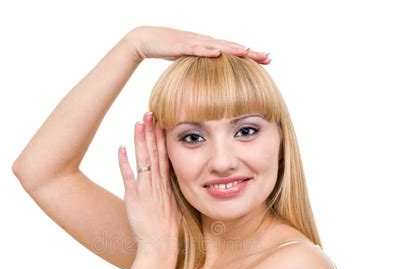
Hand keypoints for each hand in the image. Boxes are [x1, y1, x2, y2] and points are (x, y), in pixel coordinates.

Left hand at [118, 112, 180, 256]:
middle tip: (151, 114)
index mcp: (167, 186)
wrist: (160, 245)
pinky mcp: (134, 197)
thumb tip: (165, 185)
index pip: (166, 157)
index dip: (163, 139)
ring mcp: (146, 189)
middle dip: (153, 132)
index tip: (161, 124)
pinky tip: (122, 147)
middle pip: (155, 153)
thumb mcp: (173, 208)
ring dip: (141, 140)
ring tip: (139, 122)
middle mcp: (157, 184)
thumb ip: (167, 194)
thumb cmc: (166, 231)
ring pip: (144, 159)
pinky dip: (124, 162)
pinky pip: (128, 176)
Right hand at [124, 25, 270, 64]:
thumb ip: (201, 70)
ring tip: (249, 53)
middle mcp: (205, 43)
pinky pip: (196, 47)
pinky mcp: (181, 44)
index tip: (266, 61)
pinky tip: (218, 53)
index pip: (233, 52)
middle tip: (268, 57)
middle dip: (250, 52)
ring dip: (234, 49)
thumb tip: (210, 84)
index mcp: (208, 48)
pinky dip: (207, 50)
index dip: (250, 56)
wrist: (146, 38)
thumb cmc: (167, 50)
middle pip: (232, 47)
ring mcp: (194, 41)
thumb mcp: (188, 64)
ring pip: (218, 45)